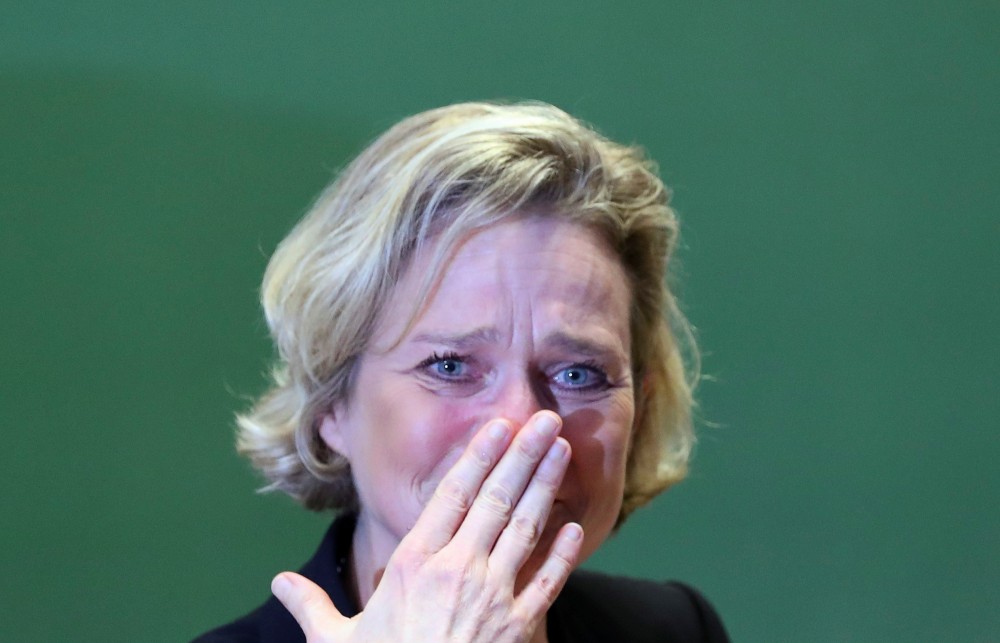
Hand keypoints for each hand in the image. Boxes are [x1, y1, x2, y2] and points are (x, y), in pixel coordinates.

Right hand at [272, 411, 580, 641]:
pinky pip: (547, 584)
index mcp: (414, 564)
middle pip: (495, 500)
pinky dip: (562, 555)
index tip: (497, 426)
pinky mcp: (518, 629)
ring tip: (561, 452)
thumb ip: (312, 607)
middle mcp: (457, 570)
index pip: (451, 496)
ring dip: (545, 487)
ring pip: (524, 529)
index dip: (477, 457)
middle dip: (521, 456)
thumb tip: (279, 583)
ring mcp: (492, 598)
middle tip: (543, 420)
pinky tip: (575, 527)